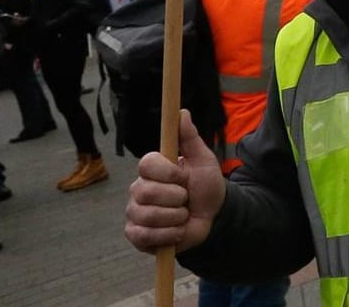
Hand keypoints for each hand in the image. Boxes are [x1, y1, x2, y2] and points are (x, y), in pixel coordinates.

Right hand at [124, 110, 225, 253]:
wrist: (212, 216)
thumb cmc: (205, 186)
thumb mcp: (203, 160)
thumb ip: (190, 138)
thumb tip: (182, 112)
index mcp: (152, 170)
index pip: (146, 164)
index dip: (168, 173)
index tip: (183, 176)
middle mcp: (138, 189)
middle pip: (146, 192)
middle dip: (176, 198)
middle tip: (186, 199)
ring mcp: (135, 213)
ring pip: (148, 216)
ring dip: (176, 218)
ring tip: (183, 215)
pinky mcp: (136, 235)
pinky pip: (144, 236)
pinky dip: (167, 236)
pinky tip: (176, 231)